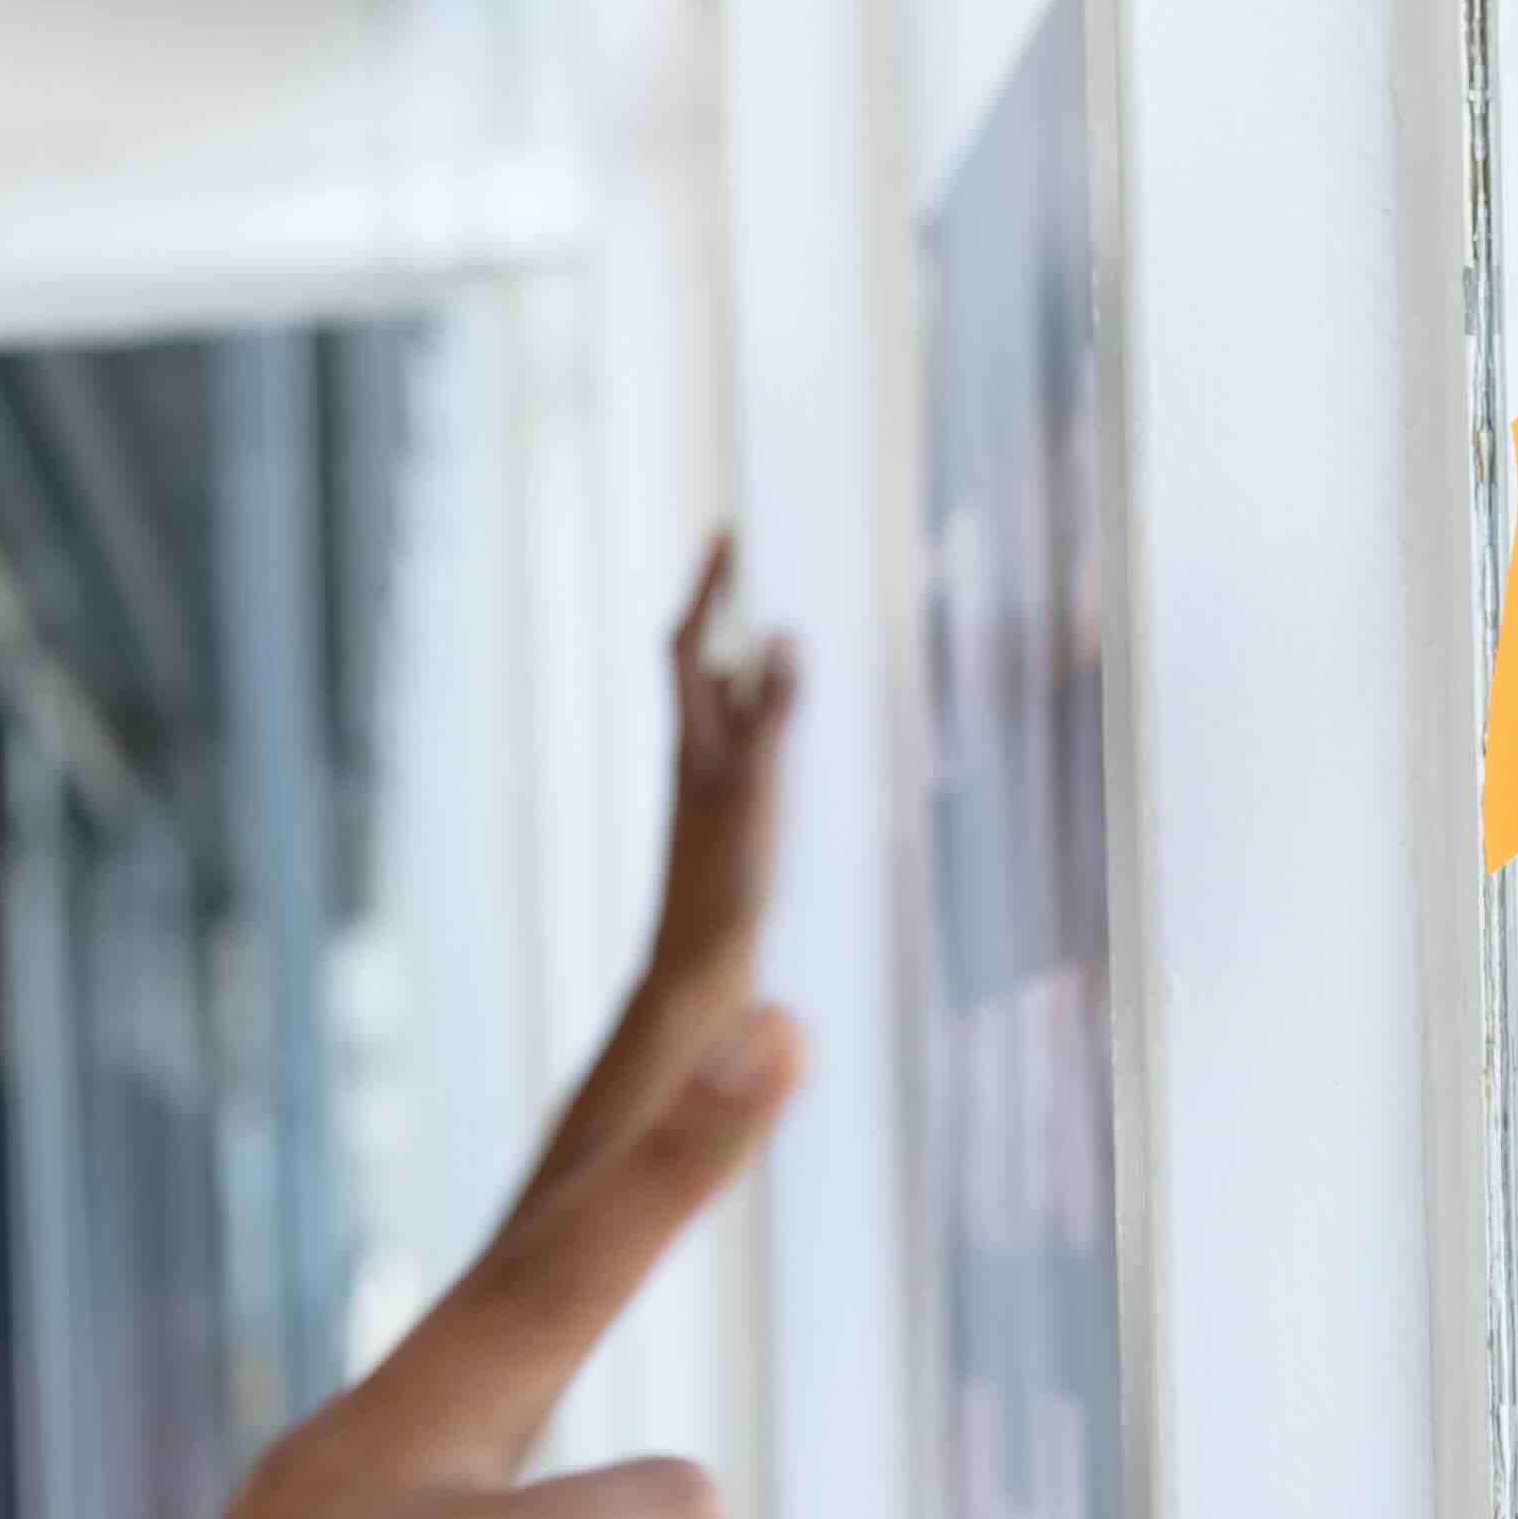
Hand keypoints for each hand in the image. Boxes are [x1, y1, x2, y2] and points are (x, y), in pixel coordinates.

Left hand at [633, 535, 804, 1084]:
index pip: (686, 648)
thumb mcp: (755, 795)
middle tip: (796, 573)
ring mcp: (717, 799)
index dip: (707, 590)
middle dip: (749, 622)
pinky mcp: (741, 833)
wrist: (699, 983)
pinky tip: (831, 736)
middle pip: (717, 674)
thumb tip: (785, 639)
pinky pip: (768, 762)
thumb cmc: (721, 893)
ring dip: (778, 680)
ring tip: (829, 641)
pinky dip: (794, 737)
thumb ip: (771, 718)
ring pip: (745, 719)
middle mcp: (698, 766)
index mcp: (691, 748)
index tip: (732, 535)